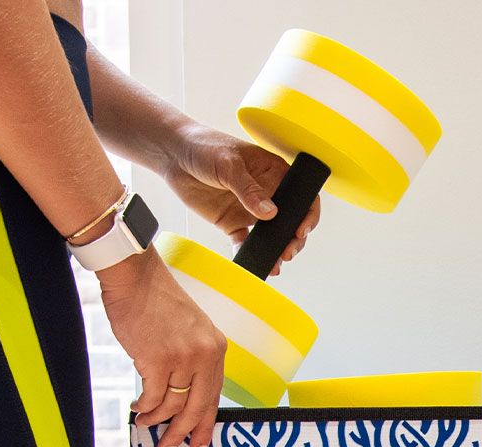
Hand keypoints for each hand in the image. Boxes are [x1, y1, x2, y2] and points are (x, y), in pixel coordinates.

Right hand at [97, 246, 226, 446]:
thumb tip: (182, 398)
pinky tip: (137, 408)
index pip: (215, 396)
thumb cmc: (157, 303)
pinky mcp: (157, 359)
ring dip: (156, 419)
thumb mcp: (191, 331)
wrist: (135, 278)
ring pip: (172, 404)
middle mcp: (205, 354)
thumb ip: (194, 360)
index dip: (206, 424)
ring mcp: (182, 358)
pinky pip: (152, 397)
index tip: (200, 445)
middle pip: (198, 407)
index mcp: (216, 348)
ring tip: (145, 421)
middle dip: (183, 433)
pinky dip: (144, 407)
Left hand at [163, 122, 320, 275]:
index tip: (301, 230)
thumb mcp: (229, 164)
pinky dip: (248, 254)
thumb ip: (249, 189)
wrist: (173, 155)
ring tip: (274, 264)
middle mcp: (268, 194)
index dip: (308, 214)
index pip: (302, 195)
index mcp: (275, 173)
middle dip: (293, 240)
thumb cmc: (205, 147)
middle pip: (290, 221)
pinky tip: (250, 261)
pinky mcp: (233, 224)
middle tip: (288, 253)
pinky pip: (245, 243)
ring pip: (271, 236)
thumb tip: (271, 213)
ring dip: (275, 251)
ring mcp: (251, 211)